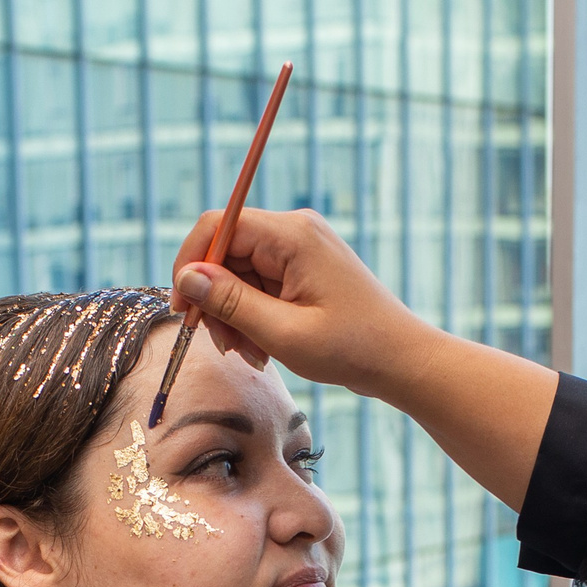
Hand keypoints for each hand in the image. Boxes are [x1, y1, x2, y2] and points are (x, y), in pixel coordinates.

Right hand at [167, 207, 436, 396]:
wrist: (402, 360)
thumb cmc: (352, 348)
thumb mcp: (283, 333)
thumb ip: (231, 303)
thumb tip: (186, 278)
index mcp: (292, 236)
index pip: (218, 225)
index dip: (190, 263)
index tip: (184, 308)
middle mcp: (295, 232)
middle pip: (226, 251)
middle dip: (215, 299)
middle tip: (224, 345)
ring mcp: (300, 249)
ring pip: (238, 272)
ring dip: (233, 314)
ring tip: (250, 353)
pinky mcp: (302, 269)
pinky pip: (259, 284)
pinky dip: (252, 316)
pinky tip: (263, 348)